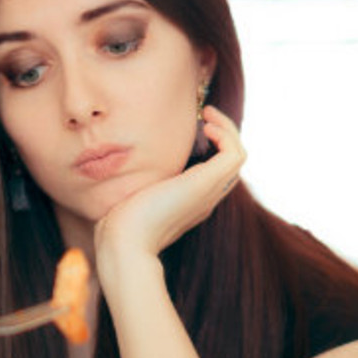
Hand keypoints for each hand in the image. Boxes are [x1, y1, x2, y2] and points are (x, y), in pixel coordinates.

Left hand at [94, 105, 246, 263]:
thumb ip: (139, 185)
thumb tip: (122, 169)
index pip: (215, 173)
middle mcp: (205, 198)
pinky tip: (206, 126)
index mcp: (191, 203)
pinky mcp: (206, 184)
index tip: (194, 129)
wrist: (125, 242)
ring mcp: (208, 192)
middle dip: (223, 134)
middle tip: (204, 116)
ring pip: (238, 155)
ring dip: (227, 129)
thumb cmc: (119, 225)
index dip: (211, 147)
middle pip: (231, 163)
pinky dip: (226, 134)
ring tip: (207, 115)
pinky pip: (235, 154)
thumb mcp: (133, 198)